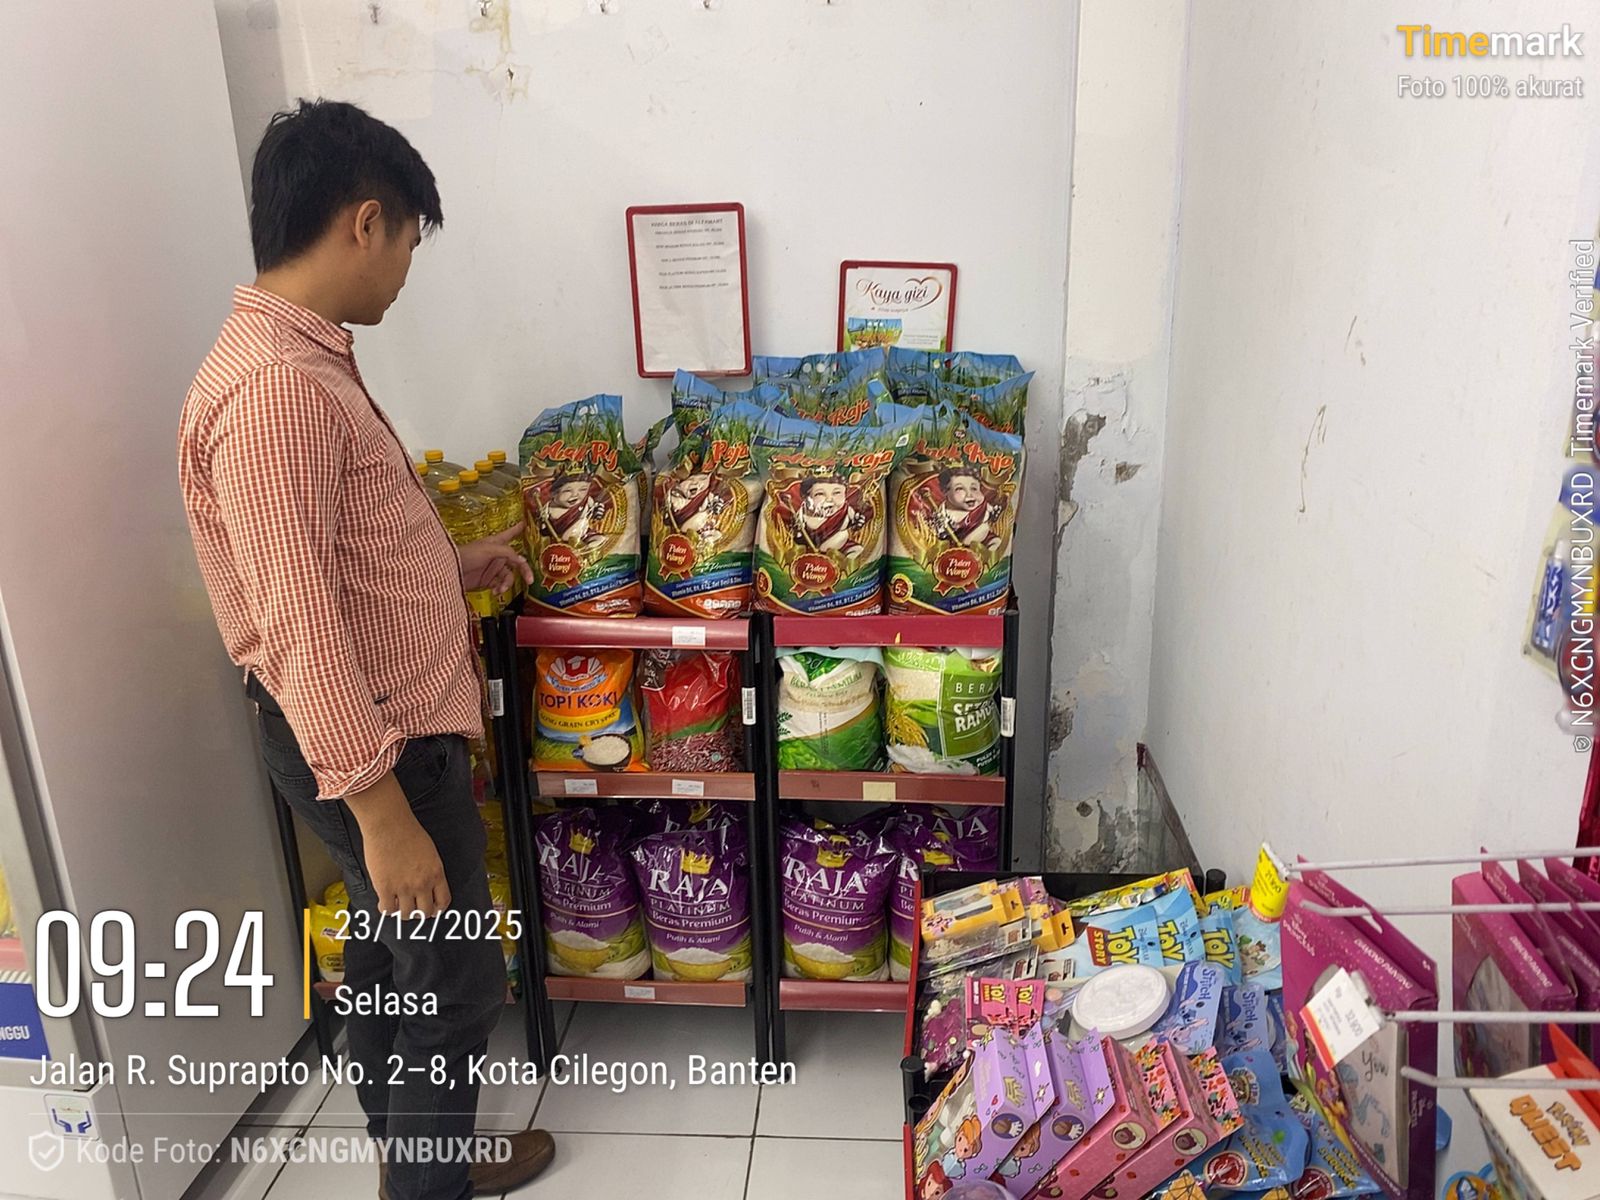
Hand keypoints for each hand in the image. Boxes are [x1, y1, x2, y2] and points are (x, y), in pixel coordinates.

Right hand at [345, 773, 449, 915]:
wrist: (389, 824)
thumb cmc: (408, 832)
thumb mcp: (429, 852)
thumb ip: (430, 869)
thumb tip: (426, 883)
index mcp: (436, 873)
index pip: (443, 901)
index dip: (437, 909)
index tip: (432, 909)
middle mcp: (422, 883)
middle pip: (425, 912)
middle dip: (420, 913)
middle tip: (413, 909)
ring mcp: (404, 888)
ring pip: (407, 914)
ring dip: (402, 912)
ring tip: (397, 906)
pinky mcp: (385, 888)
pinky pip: (388, 910)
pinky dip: (386, 909)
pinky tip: (384, 902)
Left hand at [459, 524, 533, 596]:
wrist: (450, 572)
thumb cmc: (465, 555)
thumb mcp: (488, 550)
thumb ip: (507, 553)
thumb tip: (522, 560)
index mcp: (497, 543)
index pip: (512, 533)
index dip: (521, 529)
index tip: (531, 526)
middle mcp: (497, 555)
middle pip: (516, 561)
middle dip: (524, 570)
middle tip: (529, 579)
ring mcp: (492, 568)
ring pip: (509, 576)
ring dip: (507, 584)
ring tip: (500, 589)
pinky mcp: (487, 580)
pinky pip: (500, 585)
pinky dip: (499, 589)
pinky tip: (495, 591)